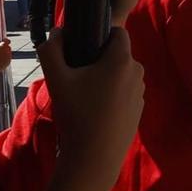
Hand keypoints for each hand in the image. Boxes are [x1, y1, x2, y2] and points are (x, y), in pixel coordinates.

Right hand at [0, 36, 13, 75]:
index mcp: (2, 47)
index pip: (7, 41)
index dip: (5, 40)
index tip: (2, 41)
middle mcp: (7, 52)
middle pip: (8, 47)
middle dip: (4, 47)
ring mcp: (8, 58)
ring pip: (8, 53)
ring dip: (5, 53)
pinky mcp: (8, 63)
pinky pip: (8, 58)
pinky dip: (5, 58)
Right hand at [34, 26, 145, 190]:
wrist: (93, 158)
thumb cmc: (76, 114)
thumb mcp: (56, 79)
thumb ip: (51, 50)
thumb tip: (58, 33)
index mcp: (122, 60)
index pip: (118, 32)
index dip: (100, 34)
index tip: (83, 48)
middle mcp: (137, 73)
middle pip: (118, 54)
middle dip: (100, 59)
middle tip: (78, 75)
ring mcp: (140, 93)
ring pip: (122, 74)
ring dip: (106, 78)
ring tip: (85, 96)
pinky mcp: (139, 110)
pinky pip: (125, 93)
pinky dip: (113, 95)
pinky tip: (96, 111)